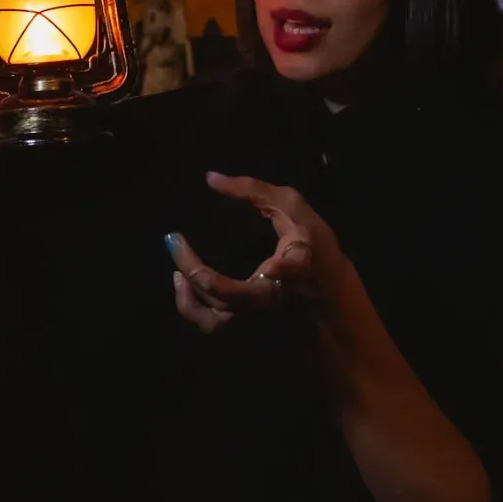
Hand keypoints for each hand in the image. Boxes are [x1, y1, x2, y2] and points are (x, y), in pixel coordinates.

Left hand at [166, 173, 346, 334]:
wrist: (328, 288)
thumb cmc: (310, 241)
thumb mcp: (291, 205)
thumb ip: (253, 190)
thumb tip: (211, 178)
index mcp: (295, 264)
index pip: (291, 269)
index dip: (286, 270)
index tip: (275, 266)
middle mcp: (272, 294)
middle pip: (232, 297)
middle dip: (198, 273)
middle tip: (174, 239)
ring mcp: (256, 312)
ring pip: (216, 322)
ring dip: (189, 299)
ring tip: (176, 270)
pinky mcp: (245, 321)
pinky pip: (211, 323)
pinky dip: (192, 306)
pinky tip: (183, 280)